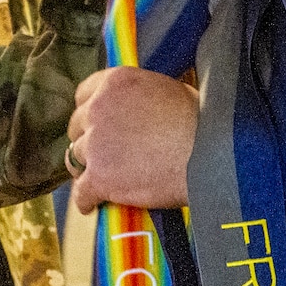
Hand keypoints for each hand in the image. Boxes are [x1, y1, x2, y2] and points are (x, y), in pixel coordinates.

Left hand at [67, 67, 197, 212]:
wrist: (210, 155)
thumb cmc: (201, 122)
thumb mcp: (167, 90)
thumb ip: (137, 97)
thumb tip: (133, 110)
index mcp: (115, 81)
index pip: (83, 96)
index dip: (91, 114)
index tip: (98, 126)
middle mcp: (99, 107)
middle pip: (77, 128)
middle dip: (89, 141)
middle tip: (106, 155)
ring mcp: (96, 143)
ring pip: (76, 159)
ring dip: (88, 169)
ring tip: (101, 180)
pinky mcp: (99, 176)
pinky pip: (81, 192)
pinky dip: (87, 199)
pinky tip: (94, 204)